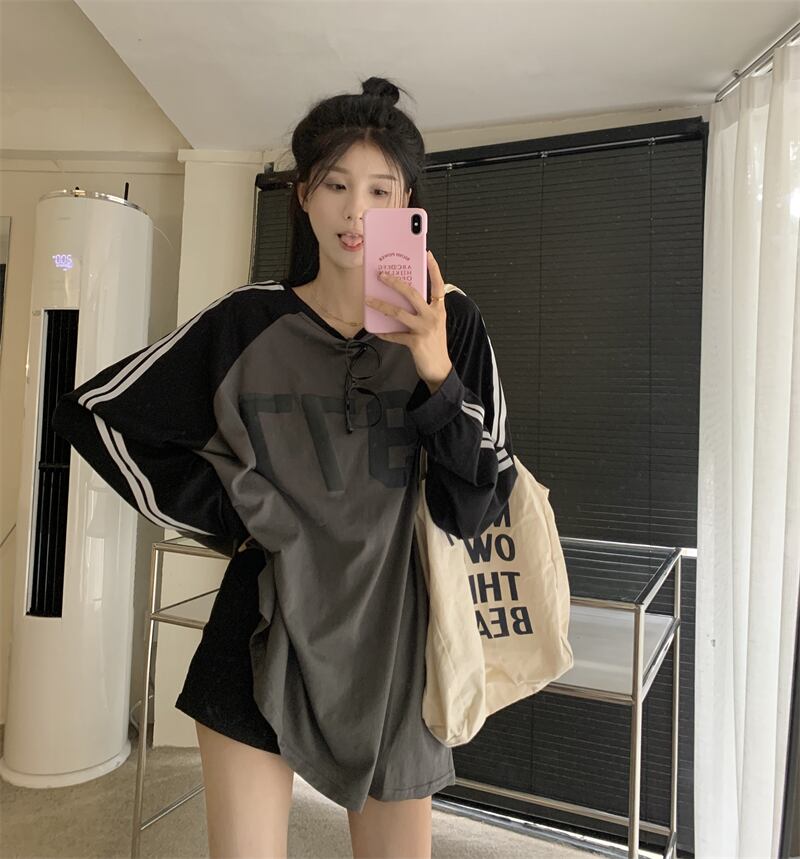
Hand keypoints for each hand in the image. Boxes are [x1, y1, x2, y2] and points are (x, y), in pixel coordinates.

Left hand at [366, 250, 452, 392]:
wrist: (440, 369)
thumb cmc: (435, 345)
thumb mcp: (434, 324)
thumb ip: (423, 311)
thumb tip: (402, 301)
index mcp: (439, 310)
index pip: (438, 285)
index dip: (434, 269)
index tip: (427, 254)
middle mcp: (432, 316)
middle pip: (412, 293)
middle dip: (395, 283)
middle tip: (382, 275)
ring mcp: (424, 329)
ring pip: (399, 312)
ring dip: (381, 305)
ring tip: (369, 300)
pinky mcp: (415, 342)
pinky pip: (395, 335)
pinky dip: (385, 333)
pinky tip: (377, 331)